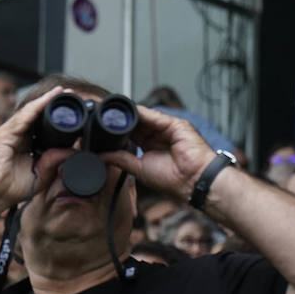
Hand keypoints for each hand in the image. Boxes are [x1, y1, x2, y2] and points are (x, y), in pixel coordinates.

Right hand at [0, 87, 69, 211]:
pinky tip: (46, 101)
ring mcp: (8, 134)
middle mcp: (16, 136)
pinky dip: (34, 108)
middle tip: (69, 93)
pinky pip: (21, 118)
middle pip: (35, 114)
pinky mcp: (2, 135)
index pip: (41, 125)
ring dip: (45, 101)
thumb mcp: (40, 175)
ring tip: (60, 92)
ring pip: (29, 112)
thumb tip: (71, 152)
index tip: (71, 109)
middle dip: (51, 103)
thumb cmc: (7, 188)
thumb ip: (54, 162)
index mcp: (24, 144)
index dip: (55, 115)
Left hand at [100, 104, 217, 203]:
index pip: (131, 134)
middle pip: (137, 124)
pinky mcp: (175, 124)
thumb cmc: (171, 179)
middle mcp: (157, 136)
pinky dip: (143, 114)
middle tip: (104, 117)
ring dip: (131, 116)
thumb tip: (102, 156)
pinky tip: (131, 112)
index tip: (102, 127)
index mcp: (149, 147)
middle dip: (123, 121)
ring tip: (114, 113)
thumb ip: (120, 159)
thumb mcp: (138, 168)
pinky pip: (155, 117)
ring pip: (145, 118)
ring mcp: (166, 129)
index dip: (118, 130)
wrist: (192, 181)